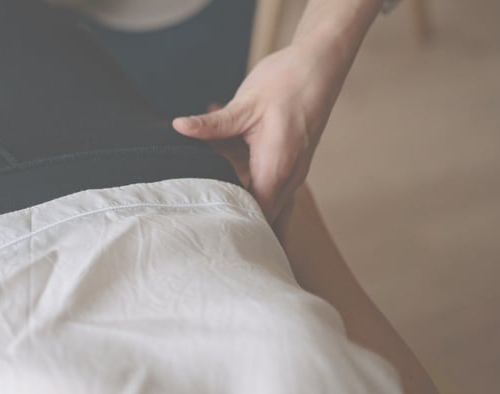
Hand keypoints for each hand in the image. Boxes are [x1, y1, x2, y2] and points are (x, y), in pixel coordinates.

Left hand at [173, 46, 347, 224]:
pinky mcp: (289, 159)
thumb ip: (212, 124)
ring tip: (211, 163)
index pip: (256, 215)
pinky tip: (225, 144)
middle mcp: (289, 175)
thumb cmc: (287, 82)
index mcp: (277, 167)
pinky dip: (242, 167)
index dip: (233, 223)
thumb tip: (179, 127)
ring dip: (234, 183)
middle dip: (230, 210)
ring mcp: (292, 169)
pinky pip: (263, 176)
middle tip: (199, 205)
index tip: (204, 223)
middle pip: (259, 212)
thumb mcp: (244, 103)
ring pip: (259, 193)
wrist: (320, 63)